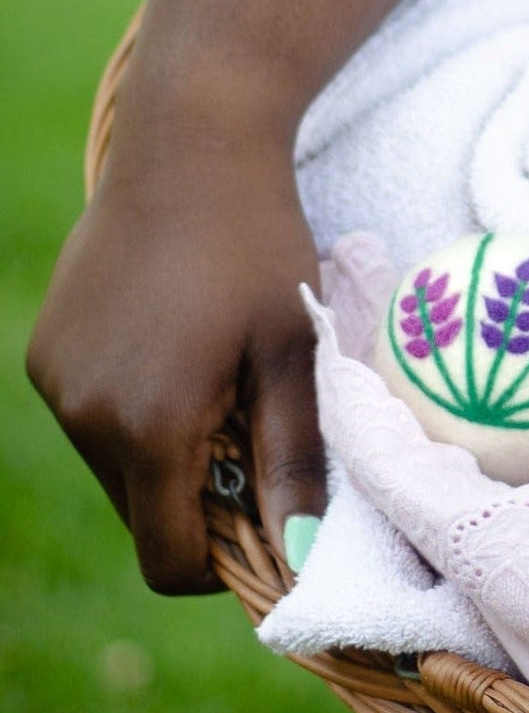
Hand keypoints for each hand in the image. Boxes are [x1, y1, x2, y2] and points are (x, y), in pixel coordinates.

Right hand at [28, 117, 326, 593]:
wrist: (190, 147)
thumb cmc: (260, 248)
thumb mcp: (297, 354)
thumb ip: (295, 458)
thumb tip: (298, 549)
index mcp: (151, 424)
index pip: (167, 559)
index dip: (221, 565)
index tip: (267, 521)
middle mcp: (83, 414)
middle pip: (144, 516)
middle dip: (202, 503)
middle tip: (257, 438)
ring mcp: (54, 382)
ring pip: (120, 471)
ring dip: (172, 458)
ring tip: (223, 386)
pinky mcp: (45, 354)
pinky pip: (94, 421)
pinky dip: (138, 418)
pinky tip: (183, 355)